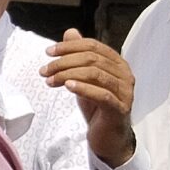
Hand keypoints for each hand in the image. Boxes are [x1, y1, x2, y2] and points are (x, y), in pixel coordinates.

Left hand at [42, 29, 135, 165]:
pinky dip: (83, 88)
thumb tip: (70, 32)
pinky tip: (68, 87)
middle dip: (64, 62)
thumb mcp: (84, 79)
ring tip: (50, 80)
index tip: (48, 52)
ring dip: (68, 74)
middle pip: (92, 59)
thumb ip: (79, 56)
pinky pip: (102, 94)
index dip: (69, 46)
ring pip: (96, 74)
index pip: (93, 46)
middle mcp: (125, 74)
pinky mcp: (120, 109)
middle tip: (44, 70)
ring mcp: (125, 92)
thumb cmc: (97, 107)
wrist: (108, 137)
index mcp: (117, 63)